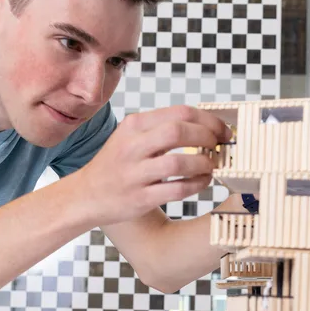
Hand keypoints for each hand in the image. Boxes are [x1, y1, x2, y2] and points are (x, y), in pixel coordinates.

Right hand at [71, 105, 232, 226]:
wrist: (86, 195)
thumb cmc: (116, 165)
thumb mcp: (132, 136)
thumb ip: (162, 128)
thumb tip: (205, 125)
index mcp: (134, 125)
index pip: (180, 112)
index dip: (209, 120)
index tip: (223, 130)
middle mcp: (132, 146)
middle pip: (179, 131)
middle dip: (208, 138)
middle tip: (219, 147)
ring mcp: (135, 173)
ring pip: (179, 161)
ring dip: (203, 164)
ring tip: (211, 166)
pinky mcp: (140, 198)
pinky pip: (177, 189)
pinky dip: (197, 185)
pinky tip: (202, 182)